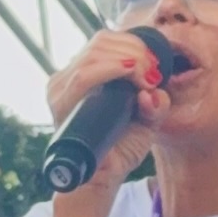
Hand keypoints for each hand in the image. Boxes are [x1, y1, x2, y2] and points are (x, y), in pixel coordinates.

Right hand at [46, 29, 169, 201]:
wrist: (103, 176)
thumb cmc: (123, 145)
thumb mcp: (149, 117)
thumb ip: (158, 101)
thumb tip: (152, 91)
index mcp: (87, 73)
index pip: (106, 40)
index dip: (134, 44)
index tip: (155, 63)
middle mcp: (69, 77)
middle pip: (100, 42)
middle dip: (134, 51)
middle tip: (153, 73)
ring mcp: (61, 88)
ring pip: (93, 55)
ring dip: (127, 60)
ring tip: (146, 78)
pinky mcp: (60, 103)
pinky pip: (82, 76)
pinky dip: (110, 69)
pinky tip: (129, 72)